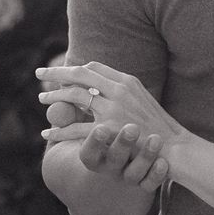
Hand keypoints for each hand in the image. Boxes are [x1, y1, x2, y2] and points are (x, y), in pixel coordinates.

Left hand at [36, 61, 185, 161]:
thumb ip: (121, 91)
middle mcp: (120, 89)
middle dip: (57, 73)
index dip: (75, 68)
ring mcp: (114, 109)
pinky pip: (76, 128)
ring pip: (75, 96)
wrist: (174, 148)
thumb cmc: (157, 127)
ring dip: (55, 98)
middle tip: (39, 73)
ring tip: (41, 99)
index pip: (94, 67)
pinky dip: (59, 130)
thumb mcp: (142, 100)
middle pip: (81, 74)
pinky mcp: (109, 130)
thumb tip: (100, 86)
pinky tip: (47, 133)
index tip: (61, 73)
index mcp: (127, 80)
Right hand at [68, 119, 168, 192]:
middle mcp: (109, 166)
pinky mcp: (143, 181)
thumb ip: (65, 119)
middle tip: (132, 127)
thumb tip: (57, 103)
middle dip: (122, 144)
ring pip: (135, 172)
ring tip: (156, 139)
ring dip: (145, 156)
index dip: (94, 142)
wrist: (112, 176)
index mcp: (92, 158)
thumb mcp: (72, 136)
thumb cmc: (90, 144)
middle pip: (115, 159)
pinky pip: (150, 183)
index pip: (89, 153)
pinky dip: (157, 174)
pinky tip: (164, 163)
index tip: (101, 128)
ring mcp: (127, 175)